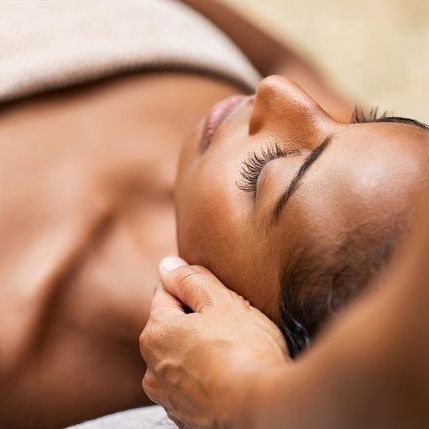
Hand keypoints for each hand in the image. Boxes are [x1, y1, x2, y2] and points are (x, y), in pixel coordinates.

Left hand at [140, 257, 287, 428]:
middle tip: (229, 320)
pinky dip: (204, 372)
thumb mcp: (220, 302)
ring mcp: (167, 394)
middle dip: (195, 317)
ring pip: (182, 354)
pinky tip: (229, 372)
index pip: (165, 293)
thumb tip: (167, 265)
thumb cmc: (243, 350)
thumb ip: (190, 280)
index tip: (212, 291)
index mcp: (156, 332)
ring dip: (199, 346)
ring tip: (231, 349)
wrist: (261, 409)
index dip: (190, 286)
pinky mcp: (184, 415)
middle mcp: (152, 366)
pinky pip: (191, 380)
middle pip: (173, 324)